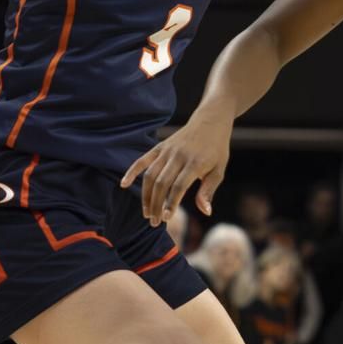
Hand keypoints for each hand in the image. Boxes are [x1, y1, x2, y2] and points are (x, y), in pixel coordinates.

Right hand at [120, 113, 234, 224]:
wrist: (210, 121)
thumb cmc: (216, 149)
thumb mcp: (219, 170)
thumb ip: (209, 191)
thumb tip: (206, 212)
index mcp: (195, 163)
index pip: (178, 187)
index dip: (170, 203)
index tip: (165, 218)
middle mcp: (179, 156)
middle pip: (162, 183)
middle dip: (156, 205)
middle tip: (154, 222)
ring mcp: (167, 150)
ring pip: (151, 175)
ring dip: (146, 195)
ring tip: (146, 213)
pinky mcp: (160, 146)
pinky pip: (143, 159)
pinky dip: (132, 171)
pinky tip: (124, 184)